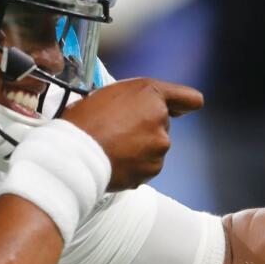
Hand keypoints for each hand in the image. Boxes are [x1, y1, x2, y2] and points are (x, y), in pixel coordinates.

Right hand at [61, 78, 202, 190]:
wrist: (75, 153)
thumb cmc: (83, 121)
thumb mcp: (107, 95)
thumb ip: (132, 101)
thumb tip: (137, 111)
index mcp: (150, 93)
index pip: (189, 99)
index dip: (183, 105)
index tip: (178, 111)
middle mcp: (161, 118)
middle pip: (162, 125)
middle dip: (144, 128)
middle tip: (117, 131)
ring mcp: (159, 146)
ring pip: (154, 147)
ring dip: (139, 149)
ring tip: (111, 149)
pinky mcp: (152, 169)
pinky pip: (146, 167)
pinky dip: (134, 167)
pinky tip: (114, 162)